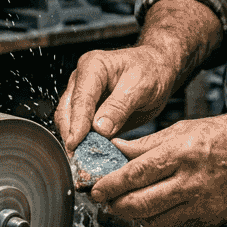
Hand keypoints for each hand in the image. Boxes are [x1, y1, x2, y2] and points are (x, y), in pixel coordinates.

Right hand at [54, 46, 180, 151]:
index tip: (75, 144)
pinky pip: (82, 128)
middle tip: (78, 157)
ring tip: (83, 159)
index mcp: (93, 67)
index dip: (77, 123)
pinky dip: (85, 141)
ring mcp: (84, 95)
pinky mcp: (89, 110)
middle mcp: (82, 79)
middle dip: (71, 134)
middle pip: (67, 111)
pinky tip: (91, 153)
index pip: (80, 99)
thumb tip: (100, 128)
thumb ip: (119, 107)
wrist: (159, 70)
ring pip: (70, 121)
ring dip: (76, 140)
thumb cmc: (152, 71)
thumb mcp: (141, 87)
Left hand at [89, 114, 226, 226]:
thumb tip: (115, 150)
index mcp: (182, 154)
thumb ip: (147, 145)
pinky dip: (156, 220)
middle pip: (139, 204)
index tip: (95, 188)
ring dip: (133, 214)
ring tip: (126, 203)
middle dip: (115, 204)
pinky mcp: (209, 220)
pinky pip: (172, 226)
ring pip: (153, 220)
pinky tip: (152, 208)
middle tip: (105, 200)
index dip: (110, 185)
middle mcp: (191, 182)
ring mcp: (201, 205)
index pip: (135, 175)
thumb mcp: (185, 129)